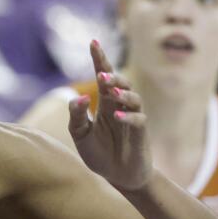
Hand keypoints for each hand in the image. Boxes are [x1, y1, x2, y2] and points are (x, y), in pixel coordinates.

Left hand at [68, 40, 150, 191]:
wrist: (118, 177)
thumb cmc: (99, 153)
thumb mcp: (80, 134)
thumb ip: (76, 116)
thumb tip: (79, 97)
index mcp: (104, 103)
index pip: (103, 76)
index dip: (99, 59)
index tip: (93, 41)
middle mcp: (119, 106)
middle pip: (120, 83)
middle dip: (112, 76)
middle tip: (101, 74)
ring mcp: (132, 118)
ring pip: (133, 97)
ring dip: (122, 92)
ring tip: (110, 90)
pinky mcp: (141, 133)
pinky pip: (138, 120)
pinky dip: (128, 117)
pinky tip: (117, 115)